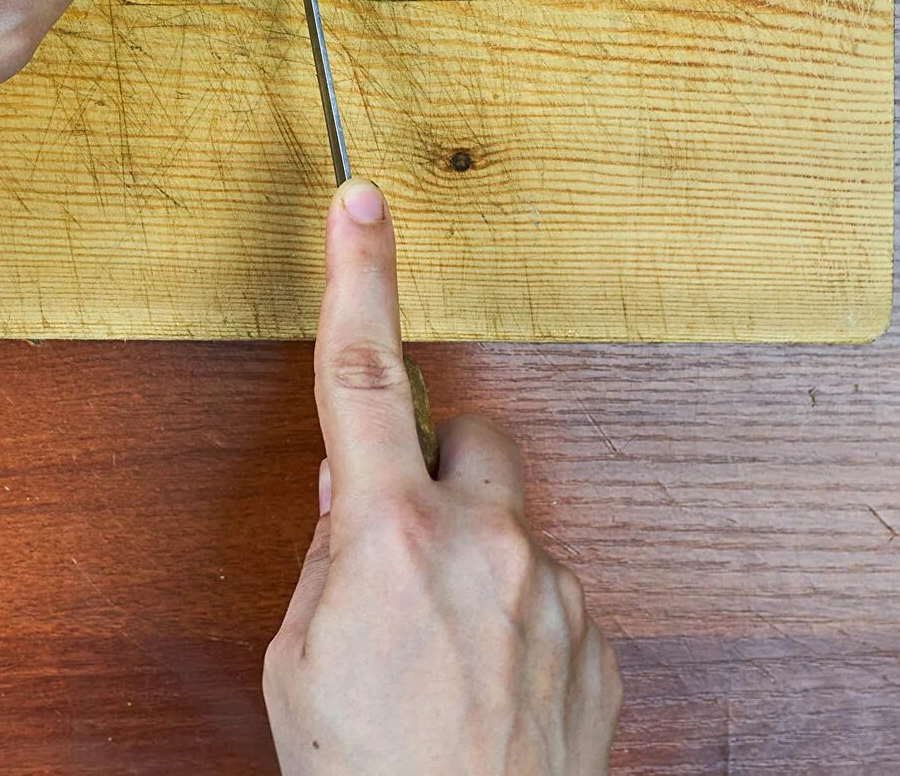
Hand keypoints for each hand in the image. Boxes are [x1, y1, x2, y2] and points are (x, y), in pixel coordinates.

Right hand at [264, 181, 620, 774]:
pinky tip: (486, 695)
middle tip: (399, 545)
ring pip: (514, 531)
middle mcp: (487, 547)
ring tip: (441, 662)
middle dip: (436, 468)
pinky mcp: (601, 645)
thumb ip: (327, 560)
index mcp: (389, 539)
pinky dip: (519, 626)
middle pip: (470, 438)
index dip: (360, 276)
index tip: (362, 204)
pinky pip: (553, 597)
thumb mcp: (298, 662)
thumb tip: (350, 498)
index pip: (362, 375)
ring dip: (478, 565)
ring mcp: (557, 595)